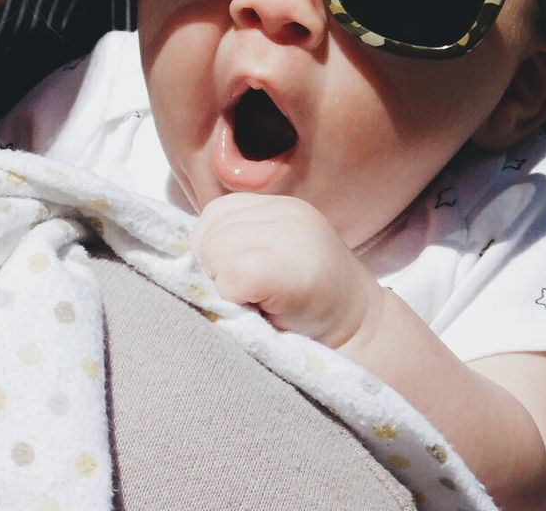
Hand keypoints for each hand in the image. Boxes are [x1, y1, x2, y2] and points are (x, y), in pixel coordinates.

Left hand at [194, 193, 383, 348]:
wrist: (363, 337)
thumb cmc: (304, 306)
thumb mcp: (269, 257)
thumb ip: (234, 243)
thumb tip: (182, 255)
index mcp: (276, 207)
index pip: (213, 216)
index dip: (214, 252)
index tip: (241, 278)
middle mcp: (288, 211)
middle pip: (210, 234)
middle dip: (216, 270)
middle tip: (252, 295)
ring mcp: (296, 237)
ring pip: (216, 252)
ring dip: (225, 285)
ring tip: (259, 301)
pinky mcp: (295, 269)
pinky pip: (232, 276)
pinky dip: (235, 298)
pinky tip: (263, 308)